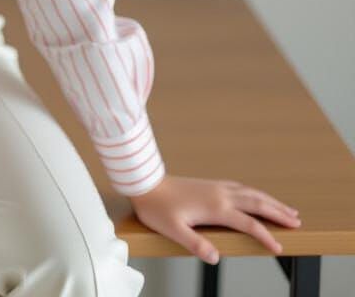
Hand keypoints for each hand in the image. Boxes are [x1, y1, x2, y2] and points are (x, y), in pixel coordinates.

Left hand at [129, 174, 301, 264]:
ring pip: (250, 192)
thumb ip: (195, 244)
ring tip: (286, 208)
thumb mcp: (173, 230)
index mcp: (215, 207)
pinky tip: (255, 196)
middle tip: (297, 220)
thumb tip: (215, 258)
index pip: (248, 223)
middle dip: (278, 211)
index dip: (265, 236)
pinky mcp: (209, 184)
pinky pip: (239, 187)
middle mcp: (219, 194)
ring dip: (270, 200)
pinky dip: (254, 192)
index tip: (280, 247)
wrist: (144, 182)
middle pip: (256, 202)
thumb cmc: (157, 207)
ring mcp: (215, 187)